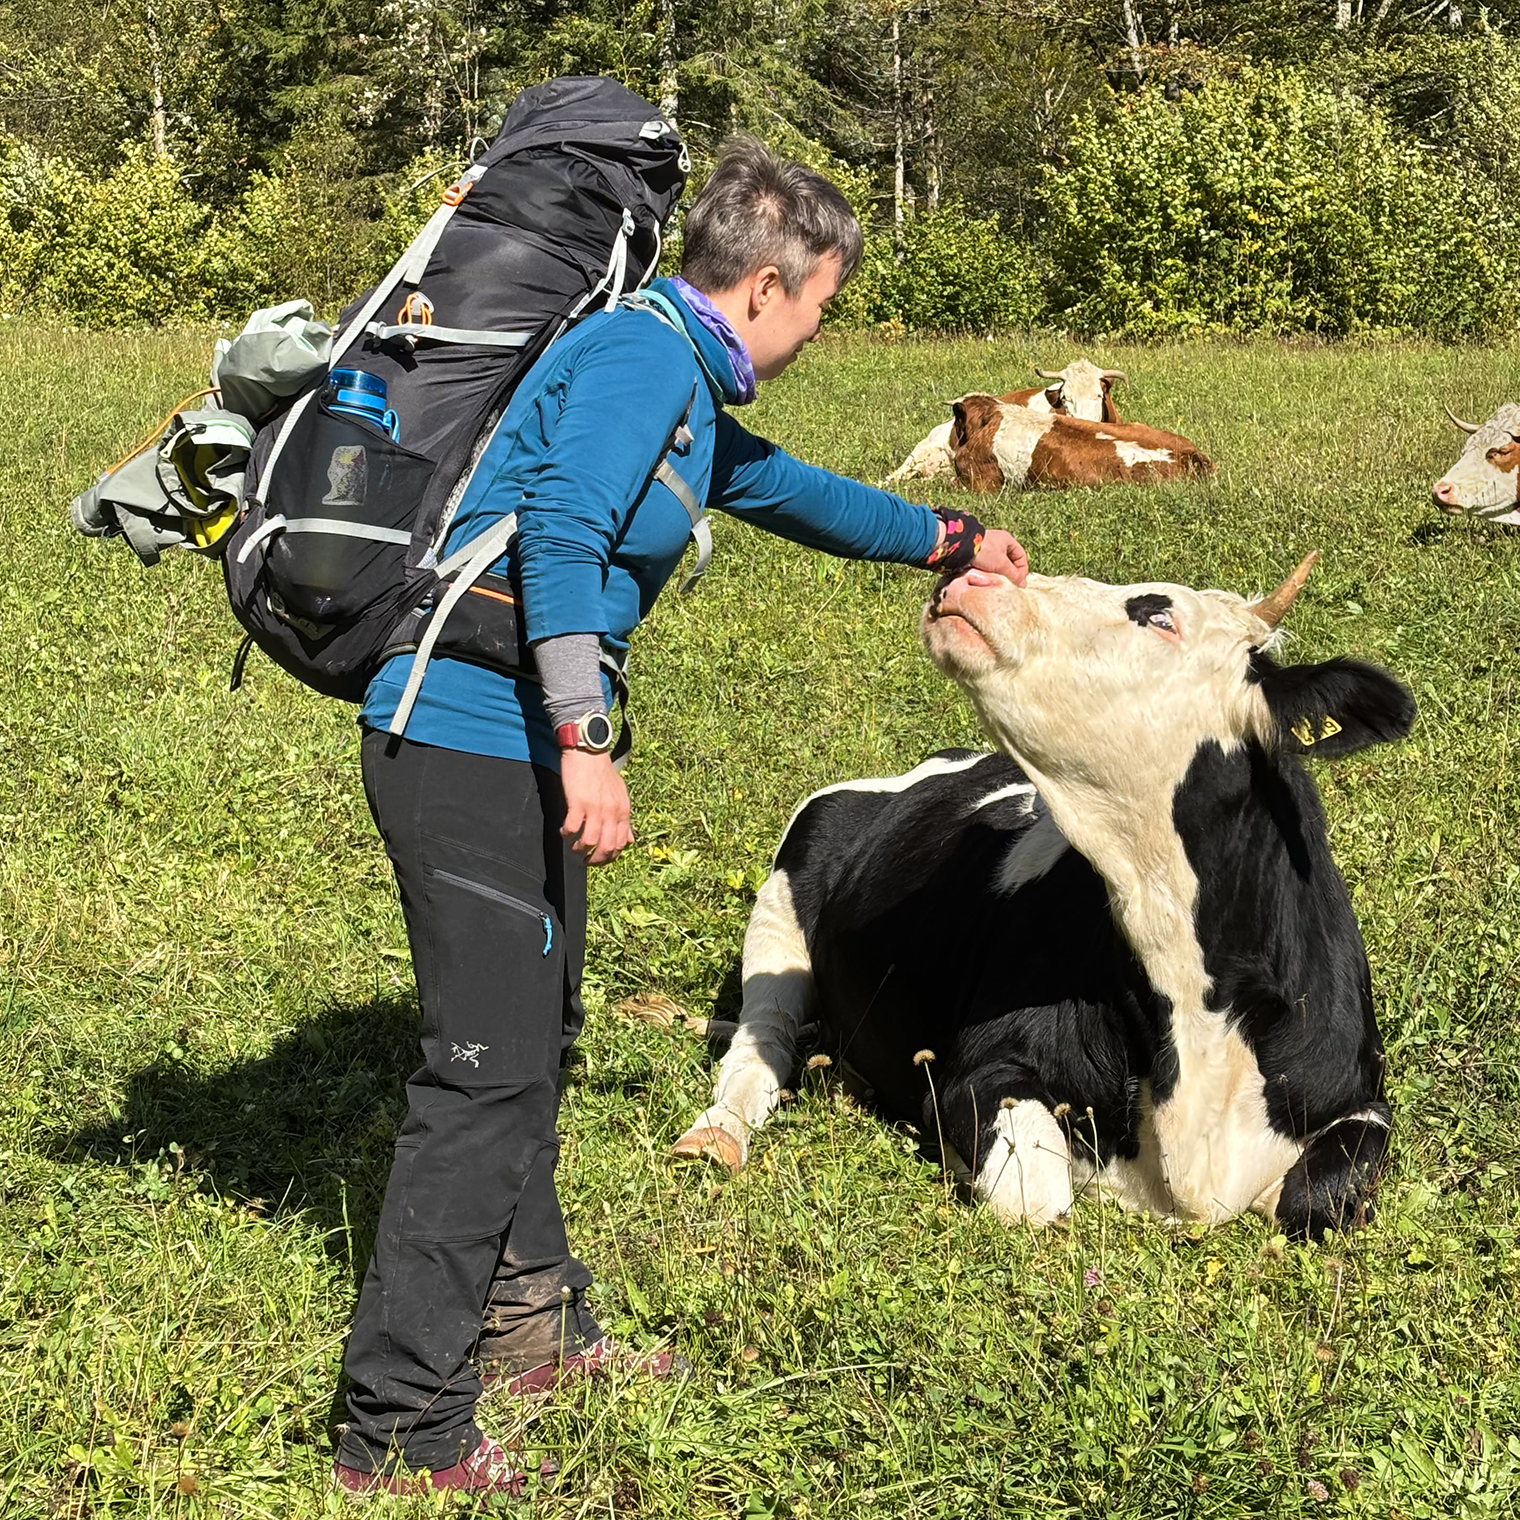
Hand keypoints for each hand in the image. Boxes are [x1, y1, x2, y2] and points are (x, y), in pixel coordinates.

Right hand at [560, 749, 631, 865]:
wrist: (589, 751)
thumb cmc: (602, 772)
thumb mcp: (620, 795)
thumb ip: (624, 819)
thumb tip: (629, 840)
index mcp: (623, 811)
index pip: (621, 844)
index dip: (609, 857)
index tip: (598, 859)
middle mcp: (612, 812)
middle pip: (606, 848)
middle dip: (595, 860)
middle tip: (585, 861)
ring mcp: (595, 808)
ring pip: (589, 842)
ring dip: (579, 849)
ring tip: (574, 846)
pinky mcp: (578, 803)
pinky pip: (572, 828)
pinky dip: (566, 834)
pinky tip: (563, 831)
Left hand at [973, 528, 1028, 585]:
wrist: (960, 548)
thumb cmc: (984, 552)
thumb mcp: (1001, 564)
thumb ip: (1014, 574)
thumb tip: (1023, 585)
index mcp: (1007, 540)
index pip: (1021, 556)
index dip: (1022, 569)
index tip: (1019, 580)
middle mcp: (999, 542)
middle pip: (1010, 560)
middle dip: (1011, 572)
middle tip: (1010, 583)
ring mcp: (988, 547)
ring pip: (999, 564)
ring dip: (1000, 573)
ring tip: (999, 582)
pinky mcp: (978, 554)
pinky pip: (989, 565)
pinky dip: (991, 572)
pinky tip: (989, 578)